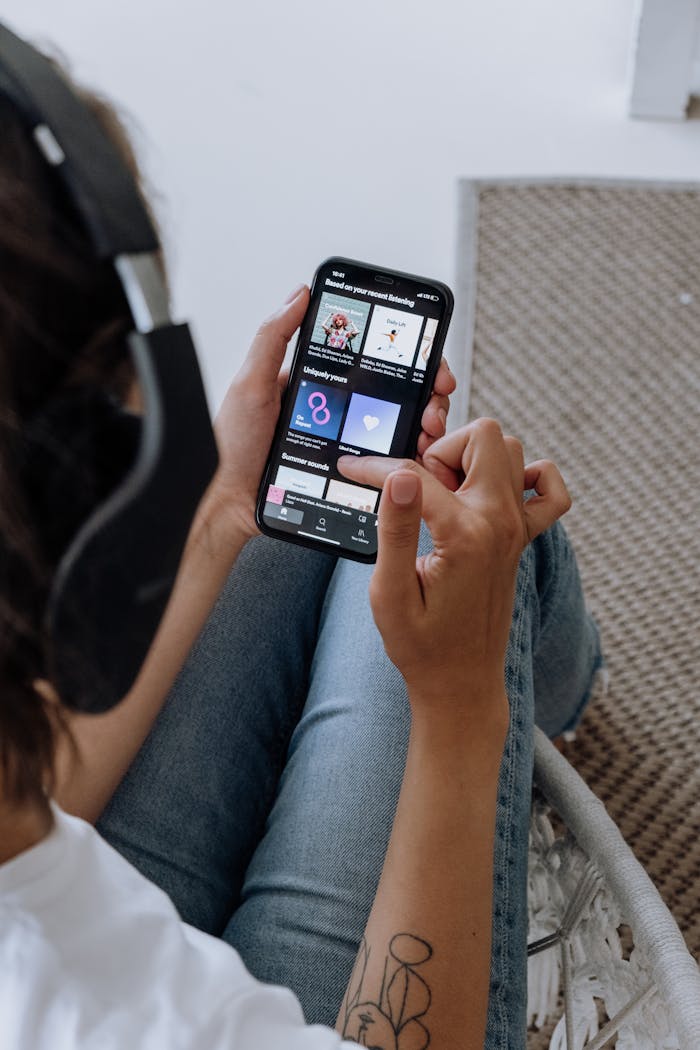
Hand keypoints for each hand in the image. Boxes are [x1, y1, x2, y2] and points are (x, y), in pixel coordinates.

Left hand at [207, 287, 456, 539]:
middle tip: (437, 403)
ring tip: (430, 432)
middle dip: (428, 395)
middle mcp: (340, 411)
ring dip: (425, 427)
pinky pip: (387, 466)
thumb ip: (272, 337)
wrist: (231, 503)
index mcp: (321, 383)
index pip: (374, 362)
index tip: (432, 363)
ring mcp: (348, 443)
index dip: (410, 359)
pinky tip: (418, 461)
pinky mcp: (350, 474)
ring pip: (400, 430)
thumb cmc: (233, 445)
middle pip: (399, 395)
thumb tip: (300, 294)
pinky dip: (408, 462)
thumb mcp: (250, 384)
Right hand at [337, 419, 570, 720]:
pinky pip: (548, 489)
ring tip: (442, 496)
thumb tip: (397, 476)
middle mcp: (500, 523)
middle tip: (416, 490)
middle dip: (440, 449)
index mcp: (464, 534)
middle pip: (482, 436)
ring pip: (510, 450)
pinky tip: (492, 494)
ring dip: (472, 459)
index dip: (374, 467)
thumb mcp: (390, 591)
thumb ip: (395, 529)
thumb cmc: (421, 645)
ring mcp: (517, 528)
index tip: (350, 469)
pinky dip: (527, 477)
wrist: (461, 682)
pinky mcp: (523, 539)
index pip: (415, 472)